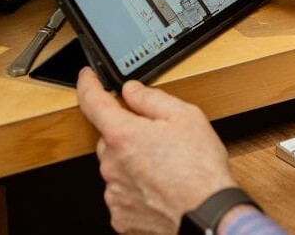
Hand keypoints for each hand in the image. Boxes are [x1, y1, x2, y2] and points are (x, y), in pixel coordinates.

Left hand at [77, 68, 237, 233]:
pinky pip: (123, 193)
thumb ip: (151, 99)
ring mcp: (115, 193)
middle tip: (158, 139)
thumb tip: (132, 91)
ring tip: (166, 169)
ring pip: (117, 167)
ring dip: (133, 163)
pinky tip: (160, 188)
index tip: (87, 78)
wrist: (208, 214)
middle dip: (128, 134)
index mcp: (123, 135)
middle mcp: (112, 164)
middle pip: (110, 138)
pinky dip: (137, 189)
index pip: (92, 102)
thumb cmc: (200, 170)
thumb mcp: (185, 116)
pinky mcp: (122, 216)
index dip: (87, 85)